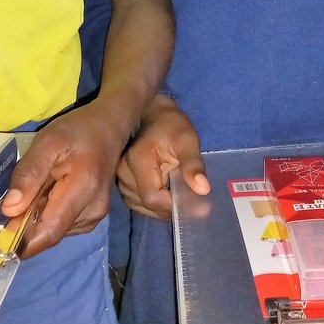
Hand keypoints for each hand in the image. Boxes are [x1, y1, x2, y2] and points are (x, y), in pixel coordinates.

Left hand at [0, 101, 126, 256]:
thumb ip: (28, 174)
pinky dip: (48, 213)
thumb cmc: (77, 130)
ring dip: (38, 215)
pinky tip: (51, 190)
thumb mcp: (47, 142)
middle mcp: (93, 211)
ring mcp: (94, 217)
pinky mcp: (91, 218)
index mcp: (83, 189)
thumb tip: (9, 210)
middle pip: (48, 232)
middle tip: (21, 191)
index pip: (49, 232)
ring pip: (53, 230)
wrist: (108, 128)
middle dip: (27, 221)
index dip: (21, 240)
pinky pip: (61, 225)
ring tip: (42, 184)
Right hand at [117, 96, 209, 219]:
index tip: (192, 202)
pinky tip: (165, 191)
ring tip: (175, 190)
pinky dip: (154, 203)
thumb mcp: (187, 140)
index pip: (152, 198)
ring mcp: (120, 179)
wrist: (153, 116)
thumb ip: (193, 164)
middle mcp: (123, 172)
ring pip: (142, 207)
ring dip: (161, 205)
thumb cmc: (172, 126)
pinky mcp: (121, 183)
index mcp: (138, 160)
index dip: (173, 205)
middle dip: (170, 206)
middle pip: (148, 205)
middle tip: (188, 196)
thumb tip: (203, 189)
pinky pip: (138, 203)